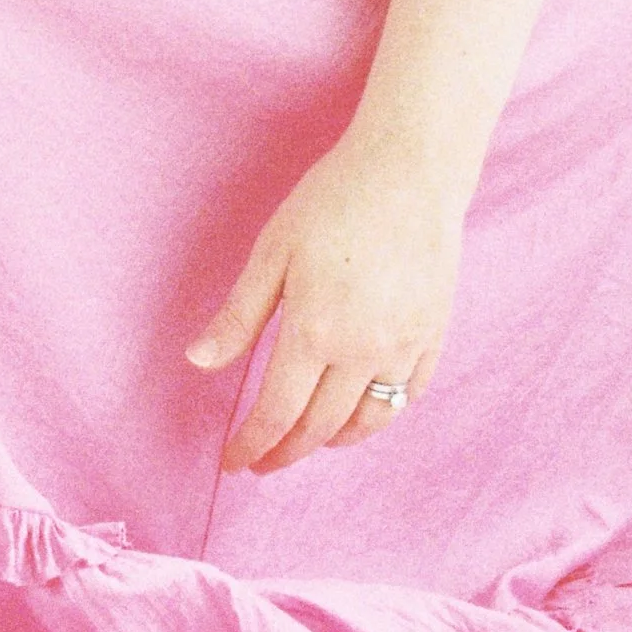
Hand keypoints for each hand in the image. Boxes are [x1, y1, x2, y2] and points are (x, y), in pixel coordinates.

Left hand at [188, 132, 462, 472]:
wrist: (410, 169)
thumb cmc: (333, 200)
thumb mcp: (274, 250)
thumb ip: (240, 315)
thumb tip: (198, 363)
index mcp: (315, 330)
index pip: (277, 412)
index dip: (252, 444)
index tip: (233, 462)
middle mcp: (363, 351)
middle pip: (320, 426)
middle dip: (287, 451)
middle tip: (264, 461)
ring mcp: (405, 348)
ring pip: (368, 421)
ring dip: (333, 440)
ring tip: (307, 440)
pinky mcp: (433, 336)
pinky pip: (407, 396)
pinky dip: (380, 414)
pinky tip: (361, 410)